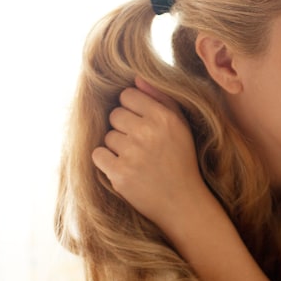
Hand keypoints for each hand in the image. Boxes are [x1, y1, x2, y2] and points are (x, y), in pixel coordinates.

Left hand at [91, 76, 209, 231]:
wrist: (183, 202)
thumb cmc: (181, 160)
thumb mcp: (181, 126)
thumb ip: (161, 99)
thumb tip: (136, 78)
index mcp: (164, 118)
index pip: (128, 96)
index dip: (132, 109)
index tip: (142, 124)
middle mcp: (149, 132)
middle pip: (115, 115)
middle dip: (124, 128)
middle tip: (141, 146)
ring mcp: (133, 154)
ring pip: (107, 136)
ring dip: (117, 147)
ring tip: (137, 160)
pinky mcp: (120, 173)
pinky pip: (98, 155)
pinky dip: (107, 162)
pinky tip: (125, 169)